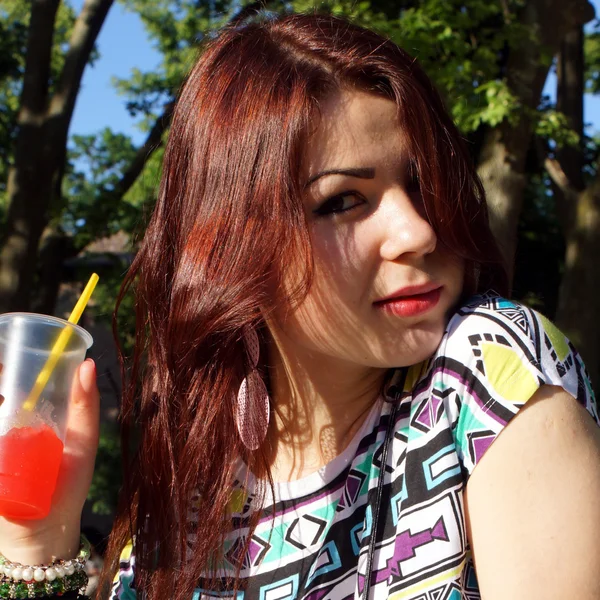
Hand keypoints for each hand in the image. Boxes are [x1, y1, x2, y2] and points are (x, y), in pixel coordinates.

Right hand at [0, 358, 99, 563]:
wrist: (46, 535)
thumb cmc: (69, 487)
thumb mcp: (83, 444)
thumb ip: (85, 406)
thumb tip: (87, 363)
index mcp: (29, 420)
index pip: (13, 384)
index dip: (11, 367)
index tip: (12, 353)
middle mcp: (5, 430)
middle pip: (0, 399)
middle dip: (3, 382)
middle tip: (6, 380)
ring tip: (5, 407)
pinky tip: (1, 432)